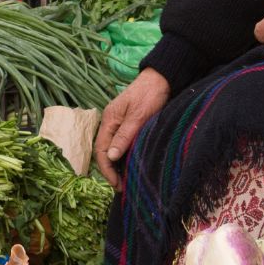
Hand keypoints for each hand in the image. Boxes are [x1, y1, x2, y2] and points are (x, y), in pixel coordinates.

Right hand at [95, 68, 170, 185]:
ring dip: (117, 165)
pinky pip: (121, 143)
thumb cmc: (150, 95)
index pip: (101, 150)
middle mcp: (111, 122)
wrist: (162, 78)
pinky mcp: (129, 123)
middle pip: (104, 151)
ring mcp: (119, 123)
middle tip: (122, 187)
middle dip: (110, 170)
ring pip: (113, 148)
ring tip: (126, 180)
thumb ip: (124, 136)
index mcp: (109, 120)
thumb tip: (111, 157)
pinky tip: (130, 164)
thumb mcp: (138, 116)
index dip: (107, 169)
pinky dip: (124, 156)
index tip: (117, 184)